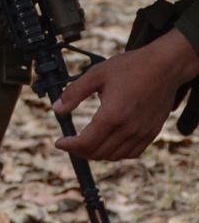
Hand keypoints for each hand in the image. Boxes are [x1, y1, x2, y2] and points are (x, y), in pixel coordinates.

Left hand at [53, 29, 198, 160]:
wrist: (164, 66)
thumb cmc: (131, 67)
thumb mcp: (96, 74)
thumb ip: (74, 93)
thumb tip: (56, 108)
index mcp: (112, 115)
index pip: (86, 143)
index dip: (69, 146)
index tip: (59, 142)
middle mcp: (128, 129)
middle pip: (98, 153)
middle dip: (79, 151)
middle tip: (70, 143)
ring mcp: (142, 133)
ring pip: (114, 156)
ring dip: (97, 154)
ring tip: (86, 144)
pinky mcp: (151, 133)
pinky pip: (132, 153)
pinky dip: (117, 153)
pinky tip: (109, 144)